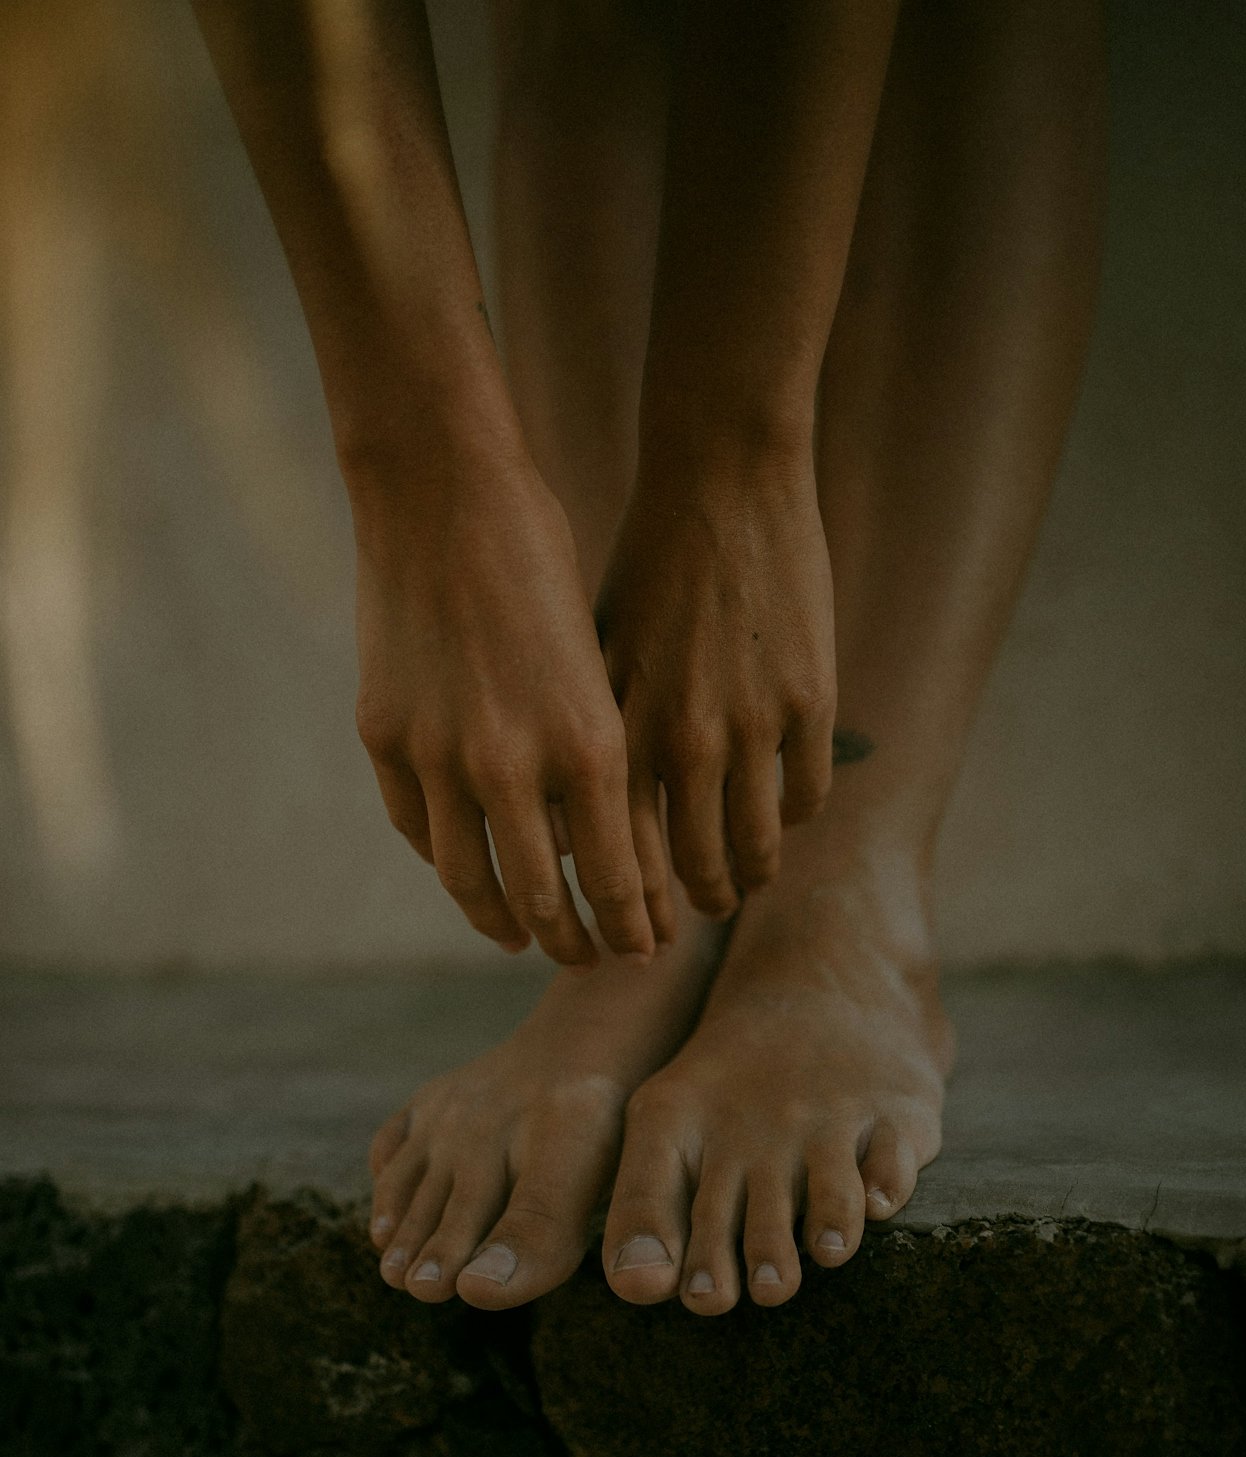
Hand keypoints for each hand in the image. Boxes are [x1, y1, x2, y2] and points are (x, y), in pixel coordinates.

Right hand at [350, 446, 673, 964]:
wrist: (444, 494)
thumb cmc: (541, 562)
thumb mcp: (596, 663)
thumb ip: (598, 754)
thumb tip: (608, 838)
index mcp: (591, 744)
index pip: (617, 876)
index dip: (632, 923)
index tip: (644, 945)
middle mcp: (514, 765)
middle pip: (546, 898)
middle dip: (575, 941)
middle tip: (590, 958)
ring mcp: (440, 757)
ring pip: (472, 881)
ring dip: (503, 922)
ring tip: (524, 937)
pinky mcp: (386, 739)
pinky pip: (420, 830)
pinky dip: (447, 860)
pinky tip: (468, 870)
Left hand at [597, 438, 836, 917]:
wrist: (722, 480)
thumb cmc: (643, 566)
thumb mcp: (594, 653)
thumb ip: (589, 741)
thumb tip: (568, 831)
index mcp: (617, 729)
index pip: (622, 858)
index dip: (633, 911)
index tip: (637, 935)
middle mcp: (681, 738)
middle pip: (694, 867)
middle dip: (696, 905)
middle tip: (699, 912)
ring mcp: (751, 724)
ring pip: (757, 844)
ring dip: (750, 876)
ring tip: (744, 882)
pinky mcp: (810, 701)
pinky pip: (806, 794)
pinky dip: (793, 819)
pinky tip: (782, 818)